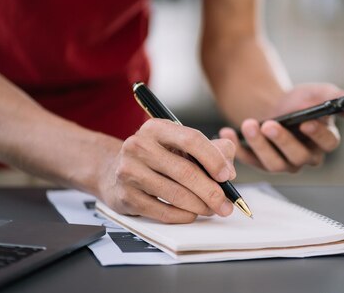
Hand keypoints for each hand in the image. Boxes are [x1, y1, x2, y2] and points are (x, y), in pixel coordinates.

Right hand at [97, 119, 236, 222]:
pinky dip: (182, 216)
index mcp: (156, 128)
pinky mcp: (126, 196)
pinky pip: (162, 211)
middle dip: (211, 191)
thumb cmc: (157, 156)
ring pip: (175, 194)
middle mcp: (139, 146)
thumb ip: (212, 150)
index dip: (213, 159)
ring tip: (212, 209)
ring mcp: (129, 171)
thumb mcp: (181, 144)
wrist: (114, 169)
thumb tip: (229, 172)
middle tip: (226, 204)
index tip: (228, 176)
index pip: (191, 140)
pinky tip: (192, 214)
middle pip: (185, 171)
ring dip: (200, 206)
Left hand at [219, 83, 343, 172]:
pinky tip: (226, 132)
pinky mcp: (261, 163)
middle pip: (298, 157)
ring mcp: (283, 163)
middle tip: (270, 125)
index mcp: (325, 142)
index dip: (317, 134)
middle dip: (283, 141)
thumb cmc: (300, 101)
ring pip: (273, 163)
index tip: (307, 121)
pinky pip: (250, 160)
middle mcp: (306, 157)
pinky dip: (237, 148)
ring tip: (249, 124)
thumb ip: (338, 98)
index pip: (327, 143)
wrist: (274, 105)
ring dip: (260, 145)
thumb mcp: (318, 93)